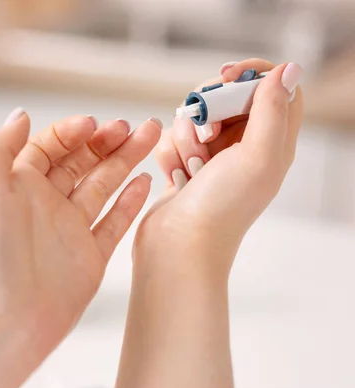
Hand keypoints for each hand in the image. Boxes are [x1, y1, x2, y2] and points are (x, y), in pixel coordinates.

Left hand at [0, 110, 161, 387]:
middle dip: (106, 141)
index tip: (94, 124)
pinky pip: (114, 222)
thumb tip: (19, 115)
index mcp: (17, 186)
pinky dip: (130, 202)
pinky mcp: (89, 256)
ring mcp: (69, 230)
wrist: (3, 319)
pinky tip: (143, 182)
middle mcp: (44, 205)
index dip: (72, 131)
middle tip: (132, 126)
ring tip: (148, 138)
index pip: (50, 146)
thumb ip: (0, 147)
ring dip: (125, 161)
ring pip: (102, 186)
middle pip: (81, 162)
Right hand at [115, 60, 303, 387]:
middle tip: (206, 131)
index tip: (226, 76)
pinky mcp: (185, 166)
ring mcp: (213, 158)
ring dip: (185, 136)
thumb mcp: (256, 154)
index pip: (274, 88)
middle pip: (228, 98)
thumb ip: (272, 109)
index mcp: (273, 142)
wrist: (179, 246)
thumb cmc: (221, 208)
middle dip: (209, 108)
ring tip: (190, 167)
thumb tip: (289, 69)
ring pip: (194, 117)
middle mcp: (245, 148)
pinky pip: (172, 138)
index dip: (251, 74)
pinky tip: (175, 176)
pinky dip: (169, 153)